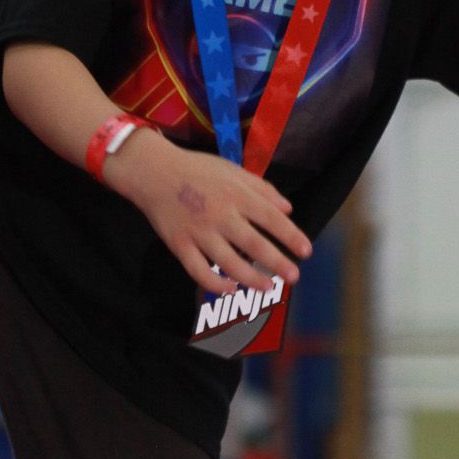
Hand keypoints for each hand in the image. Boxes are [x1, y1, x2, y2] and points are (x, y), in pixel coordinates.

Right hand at [106, 131, 311, 294]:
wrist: (153, 171)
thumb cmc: (196, 169)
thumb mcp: (233, 170)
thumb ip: (262, 189)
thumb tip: (288, 209)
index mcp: (236, 194)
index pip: (270, 218)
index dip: (291, 236)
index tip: (306, 251)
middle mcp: (220, 214)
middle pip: (253, 244)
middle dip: (277, 262)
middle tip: (294, 277)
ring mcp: (198, 231)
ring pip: (228, 262)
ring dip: (251, 278)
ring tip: (268, 288)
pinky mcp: (179, 244)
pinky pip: (198, 271)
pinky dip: (215, 283)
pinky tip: (231, 289)